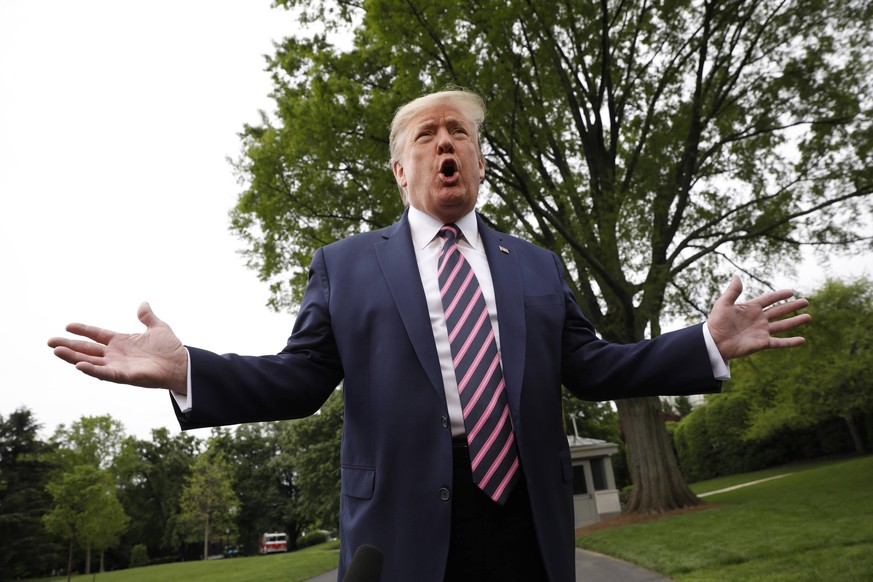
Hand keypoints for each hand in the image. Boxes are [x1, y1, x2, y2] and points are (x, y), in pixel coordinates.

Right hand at [47, 303, 188, 393]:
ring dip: (73, 357)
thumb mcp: (158, 327)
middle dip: (68, 346)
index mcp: (121, 341)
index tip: (68, 325)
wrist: (181, 364)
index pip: (97, 335)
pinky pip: (104, 373)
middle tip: (50, 342)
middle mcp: (115, 354)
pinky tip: (79, 365)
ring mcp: (118, 365)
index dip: (83, 330)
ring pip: (90, 361)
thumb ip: (147, 317)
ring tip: (56, 351)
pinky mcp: (123, 376)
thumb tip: (143, 303)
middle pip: (87, 349)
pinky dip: (92, 370)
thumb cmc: (170, 348)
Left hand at [707, 275, 810, 360]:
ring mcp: (761, 331)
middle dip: (792, 307)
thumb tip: (737, 275)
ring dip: (795, 321)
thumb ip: (733, 291)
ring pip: (783, 325)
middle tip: (806, 301)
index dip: (779, 295)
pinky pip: (779, 342)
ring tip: (808, 316)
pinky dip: (791, 342)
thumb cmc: (716, 322)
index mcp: (750, 308)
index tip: (791, 292)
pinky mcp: (762, 343)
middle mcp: (758, 319)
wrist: (714, 342)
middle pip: (779, 311)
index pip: (768, 299)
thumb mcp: (724, 304)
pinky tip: (802, 340)